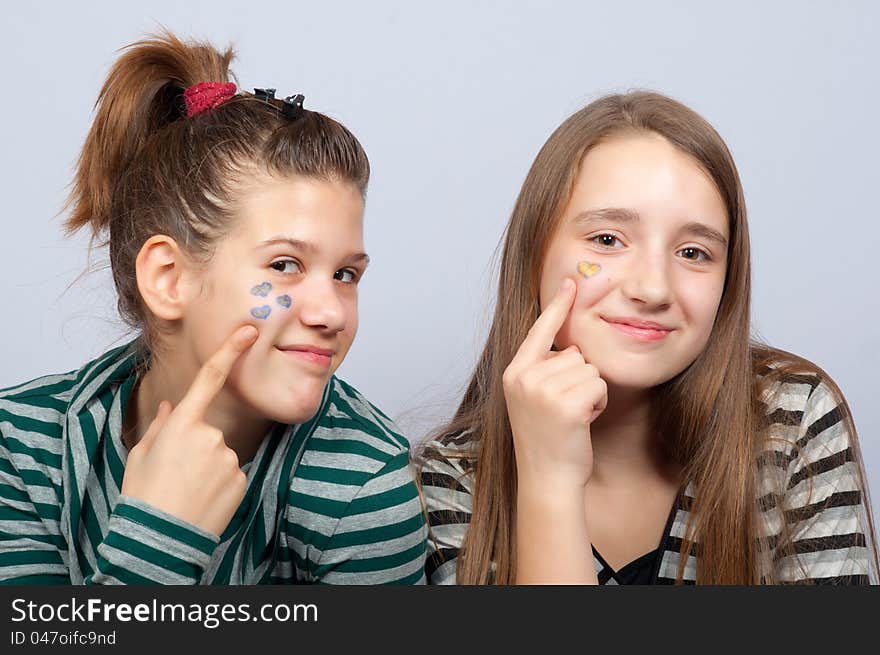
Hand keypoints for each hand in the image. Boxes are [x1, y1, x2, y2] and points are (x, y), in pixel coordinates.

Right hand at [120, 325, 257, 535]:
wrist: (159, 540)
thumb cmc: (143, 495)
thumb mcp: (142, 455)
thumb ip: (161, 425)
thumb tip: (171, 406)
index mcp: (181, 424)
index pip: (210, 378)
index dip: (230, 350)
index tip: (248, 330)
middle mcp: (210, 435)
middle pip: (209, 431)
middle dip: (196, 447)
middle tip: (176, 475)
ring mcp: (229, 456)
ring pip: (220, 454)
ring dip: (207, 467)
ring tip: (187, 490)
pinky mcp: (241, 478)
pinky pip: (231, 473)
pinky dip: (219, 484)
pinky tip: (203, 500)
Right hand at [502, 278, 606, 489]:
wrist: (547, 479)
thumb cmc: (547, 440)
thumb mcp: (535, 398)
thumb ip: (544, 369)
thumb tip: (570, 348)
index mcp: (514, 372)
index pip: (539, 330)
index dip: (557, 305)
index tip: (570, 281)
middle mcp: (524, 377)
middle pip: (574, 353)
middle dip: (580, 379)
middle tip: (565, 410)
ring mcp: (542, 390)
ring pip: (589, 369)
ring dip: (591, 393)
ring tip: (573, 417)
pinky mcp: (564, 404)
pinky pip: (598, 385)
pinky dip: (598, 404)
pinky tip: (582, 423)